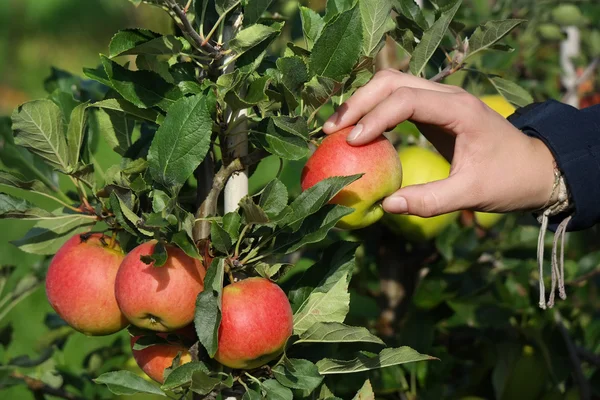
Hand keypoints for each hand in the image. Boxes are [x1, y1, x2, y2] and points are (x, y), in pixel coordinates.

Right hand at [322, 69, 556, 216]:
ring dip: (362, 103)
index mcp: (459, 109)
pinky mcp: (434, 108)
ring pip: (390, 84)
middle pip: (391, 80)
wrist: (535, 167)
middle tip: (330, 131)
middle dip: (358, 102)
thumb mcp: (472, 194)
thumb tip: (386, 206)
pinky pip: (396, 98)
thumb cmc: (508, 180)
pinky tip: (359, 132)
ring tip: (337, 130)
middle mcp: (447, 94)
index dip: (375, 117)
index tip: (353, 142)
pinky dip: (373, 110)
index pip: (406, 99)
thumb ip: (429, 200)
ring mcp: (440, 97)